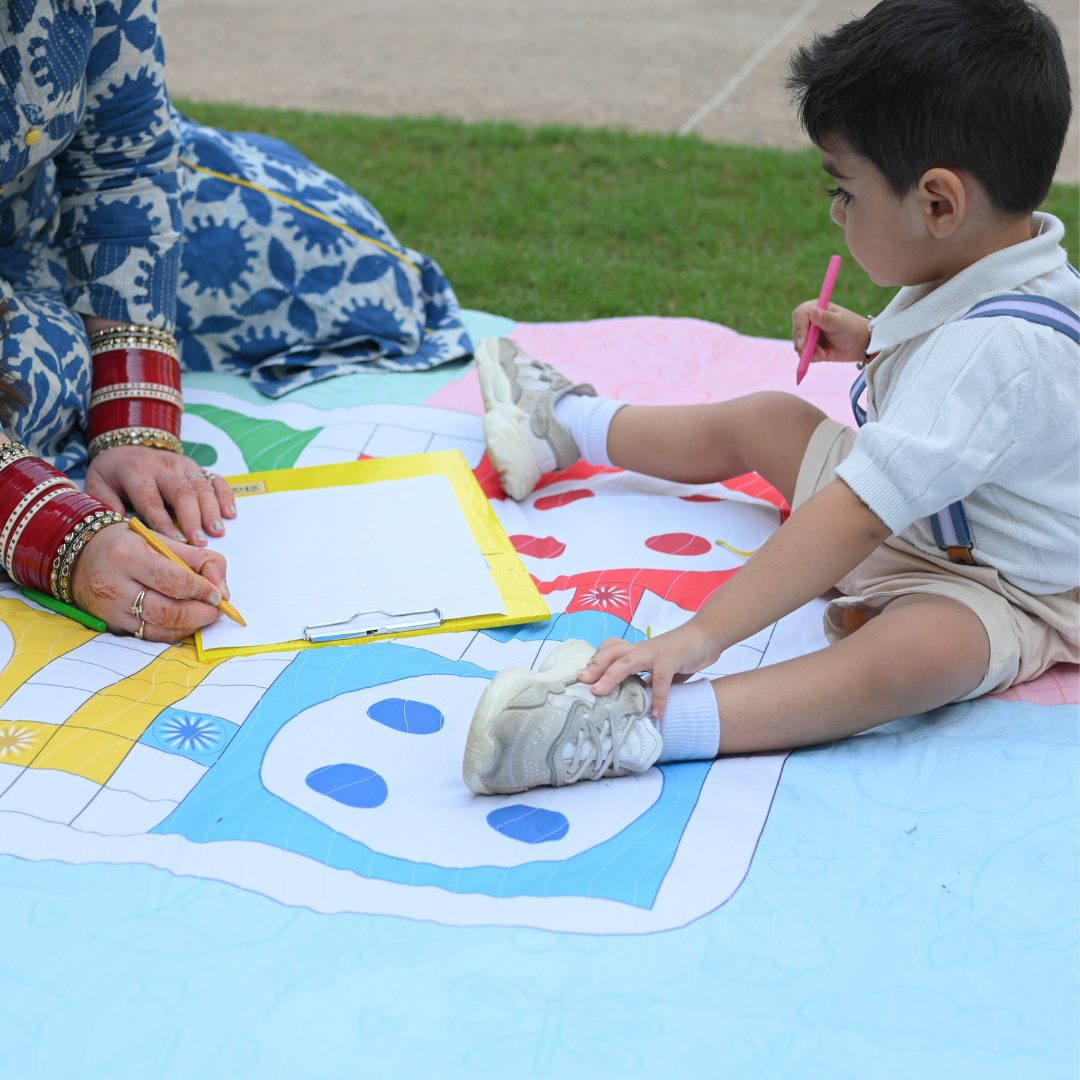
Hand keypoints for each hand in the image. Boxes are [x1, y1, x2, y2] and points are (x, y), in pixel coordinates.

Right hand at [70, 522, 228, 642]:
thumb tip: (223, 590)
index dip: (203, 591)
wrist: (79, 555)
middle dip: (201, 614)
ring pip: (160, 630)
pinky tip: (184, 623)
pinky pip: (149, 636)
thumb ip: (199, 560)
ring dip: (190, 626)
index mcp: (128, 557)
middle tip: (217, 610)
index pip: (175, 582)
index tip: (218, 594)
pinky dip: (173, 632)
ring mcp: (111, 610)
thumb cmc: (126, 544)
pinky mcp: (111, 625)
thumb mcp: (162, 540)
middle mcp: (115, 586)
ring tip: (204, 616)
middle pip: (168, 612)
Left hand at [86, 445, 236, 546]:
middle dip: (193, 519)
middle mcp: (164, 466)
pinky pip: (216, 479)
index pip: (152, 500)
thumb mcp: (98, 483)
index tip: (175, 542)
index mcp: (137, 471)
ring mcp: (184, 465)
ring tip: (217, 532)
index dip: (164, 522)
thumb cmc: (114, 473)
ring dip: (212, 510)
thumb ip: (105, 502)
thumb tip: (120, 525)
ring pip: (202, 487)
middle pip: (182, 493)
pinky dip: (226, 496)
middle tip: (200, 542)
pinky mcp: (198, 467)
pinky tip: (230, 514)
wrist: (126, 445)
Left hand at [577, 622, 721, 717]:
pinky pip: (660, 680)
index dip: (596, 660)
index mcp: (638, 649)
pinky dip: (659, 698)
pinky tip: (657, 713)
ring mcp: (655, 652)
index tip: (583, 675)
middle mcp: (642, 648)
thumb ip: (650, 679)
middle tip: (583, 682)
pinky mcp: (671, 658)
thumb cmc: (683, 650)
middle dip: (595, 666)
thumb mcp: (661, 665)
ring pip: (627, 661)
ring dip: (611, 677)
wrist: (706, 635)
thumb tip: (641, 696)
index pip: (610, 649)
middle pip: (611, 652)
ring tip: (600, 693)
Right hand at [791, 301, 871, 365]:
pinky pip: (805, 355)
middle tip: (821, 355)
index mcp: (815, 308)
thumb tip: (812, 310)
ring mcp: (809, 335)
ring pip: (800, 347)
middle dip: (807, 346)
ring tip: (827, 355)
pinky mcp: (811, 347)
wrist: (862, 344)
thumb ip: (826, 318)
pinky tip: (828, 355)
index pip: (798, 316)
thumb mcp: (840, 323)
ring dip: (812, 354)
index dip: (799, 330)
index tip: (804, 343)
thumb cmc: (853, 328)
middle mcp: (809, 321)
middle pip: (797, 333)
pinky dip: (815, 358)